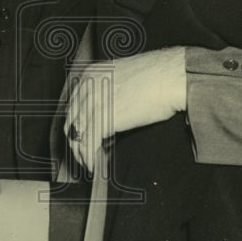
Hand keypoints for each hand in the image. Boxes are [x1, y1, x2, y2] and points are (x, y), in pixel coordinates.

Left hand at [64, 47, 187, 171]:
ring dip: (81, 153)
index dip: (76, 124)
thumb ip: (108, 92)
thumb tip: (106, 111)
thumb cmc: (156, 76)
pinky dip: (89, 158)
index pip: (74, 105)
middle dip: (76, 140)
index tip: (81, 136)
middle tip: (82, 154)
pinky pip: (89, 144)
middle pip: (72, 120)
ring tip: (88, 163)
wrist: (169, 76)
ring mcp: (93, 102)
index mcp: (90, 75)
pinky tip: (94, 165)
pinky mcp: (103, 118)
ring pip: (78, 134)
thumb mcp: (122, 77)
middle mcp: (87, 87)